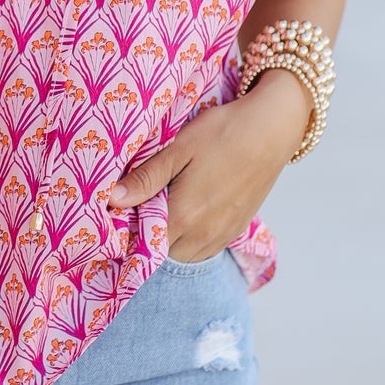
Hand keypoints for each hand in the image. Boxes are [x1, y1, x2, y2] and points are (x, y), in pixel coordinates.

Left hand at [107, 70, 311, 261]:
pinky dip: (189, 242)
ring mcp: (223, 234)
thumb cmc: (223, 133)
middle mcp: (203, 234)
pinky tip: (185, 214)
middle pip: (162, 254)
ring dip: (169, 242)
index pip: (143, 243)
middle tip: (138, 209)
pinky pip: (205, 250)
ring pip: (184, 256)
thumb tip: (111, 200)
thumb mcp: (178, 149)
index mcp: (184, 216)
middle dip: (146, 238)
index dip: (126, 231)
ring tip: (161, 211)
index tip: (118, 214)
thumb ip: (145, 178)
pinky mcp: (237, 228)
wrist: (273, 128)